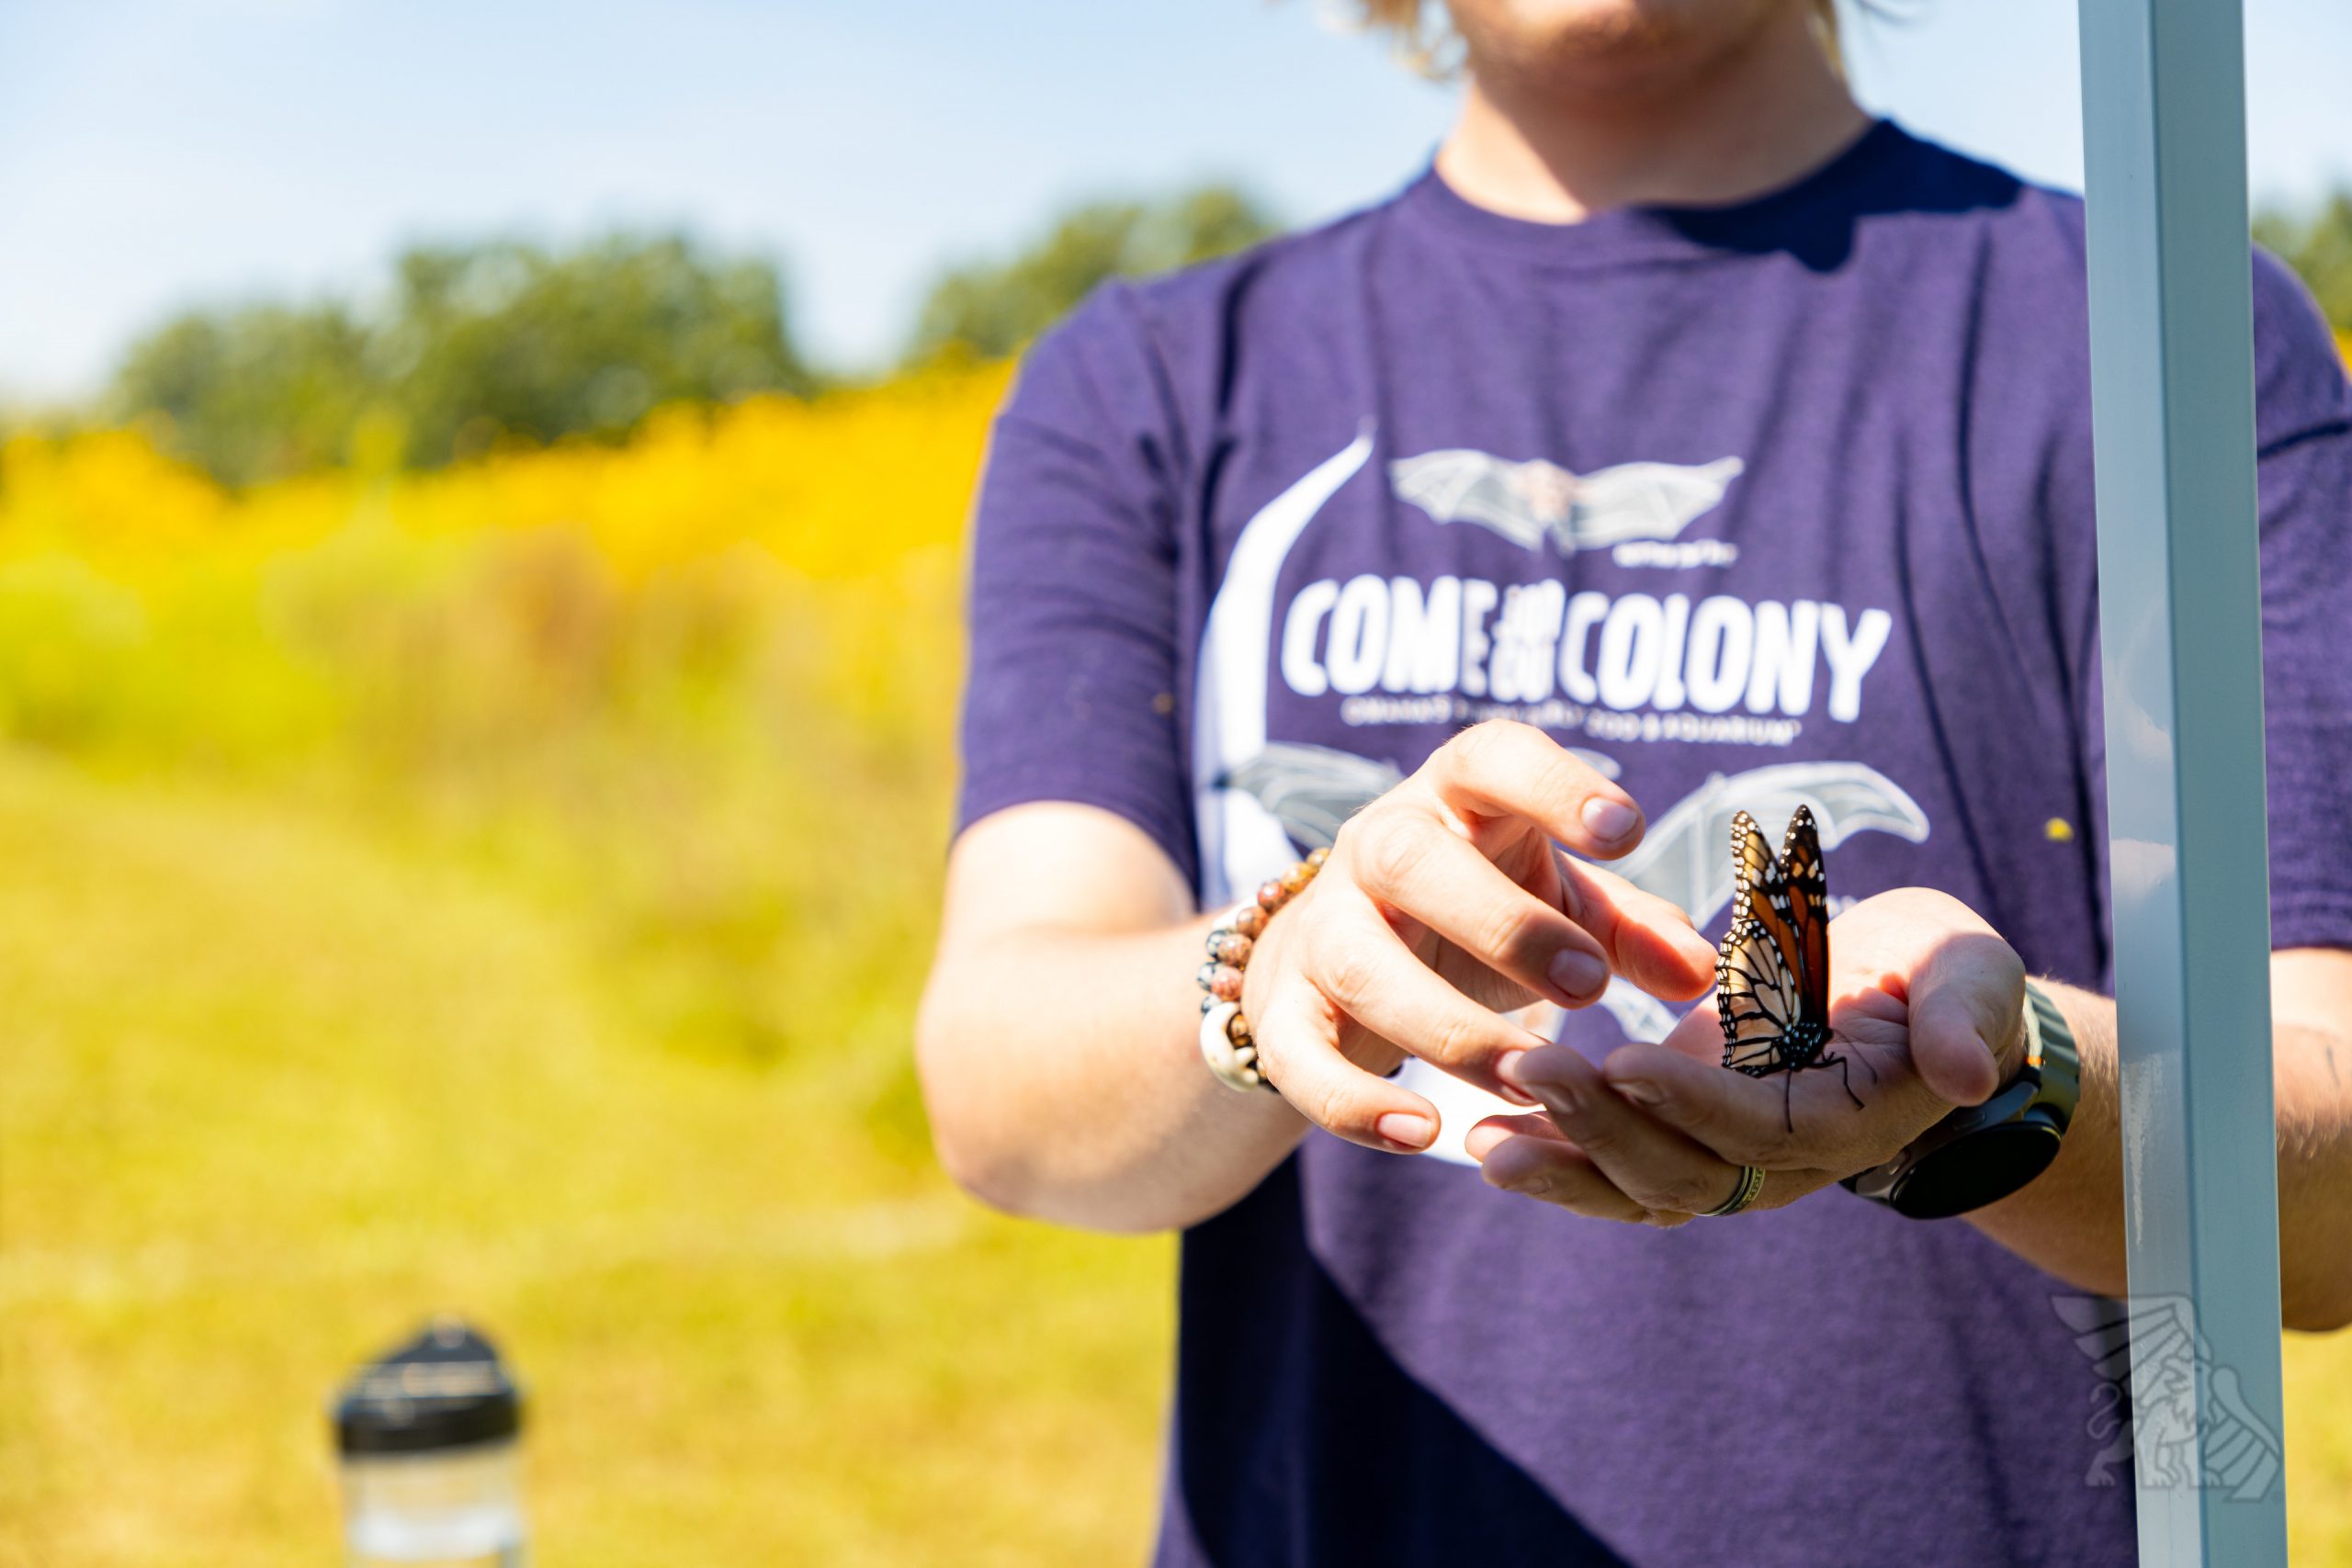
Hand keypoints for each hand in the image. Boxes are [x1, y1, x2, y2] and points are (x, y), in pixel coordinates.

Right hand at [1239, 722, 1719, 1154]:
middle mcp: (1375, 847)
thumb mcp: (1558, 907)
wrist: (1333, 964)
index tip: (1627, 830)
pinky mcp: (1281, 1011)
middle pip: (1412, 859)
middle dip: (1502, 923)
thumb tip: (1700, 972)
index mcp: (1454, 799)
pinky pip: (1299, 1056)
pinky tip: (1425, 1132)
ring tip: (1536, 1077)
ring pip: (1365, 966)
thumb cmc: (1473, 915)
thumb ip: (1628, 931)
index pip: (1490, 758)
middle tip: (1591, 987)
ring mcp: (1320, 928)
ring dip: (1451, 1028)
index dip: (1553, 784)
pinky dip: (1356, 1102)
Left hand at [1466, 888, 2028, 1222]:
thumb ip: (1966, 1017)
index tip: (1623, 1060)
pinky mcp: (1685, 1137)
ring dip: (1562, 1164)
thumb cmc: (1943, 972)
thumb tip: (1965, 1069)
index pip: (1760, 1128)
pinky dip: (1556, 1160)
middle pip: (1685, 1172)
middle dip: (1602, 1128)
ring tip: (1484, 1137)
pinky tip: (1489, 1136)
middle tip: (1527, 1071)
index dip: (1692, 1101)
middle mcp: (1784, 1160)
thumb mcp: (1970, 973)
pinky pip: (1617, 1169)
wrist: (1915, 996)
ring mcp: (1729, 1157)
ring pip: (1639, 1186)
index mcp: (1848, 1121)